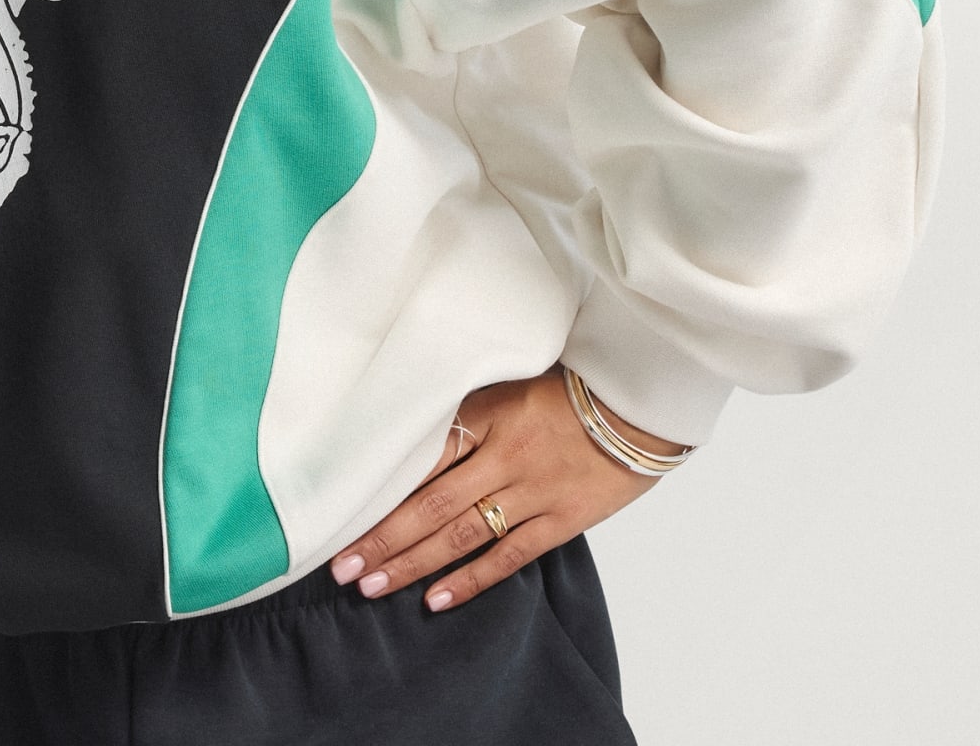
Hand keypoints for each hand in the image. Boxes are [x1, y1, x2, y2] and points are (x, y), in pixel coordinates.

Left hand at [329, 365, 680, 613]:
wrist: (639, 399)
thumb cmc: (571, 384)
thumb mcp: (510, 378)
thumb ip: (466, 405)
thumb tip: (412, 425)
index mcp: (486, 411)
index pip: (420, 454)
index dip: (378, 486)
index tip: (341, 507)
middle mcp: (503, 454)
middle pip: (429, 502)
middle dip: (381, 537)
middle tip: (340, 565)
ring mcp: (532, 490)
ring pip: (459, 534)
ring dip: (411, 564)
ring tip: (371, 585)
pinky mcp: (560, 519)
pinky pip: (507, 557)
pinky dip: (469, 580)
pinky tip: (434, 600)